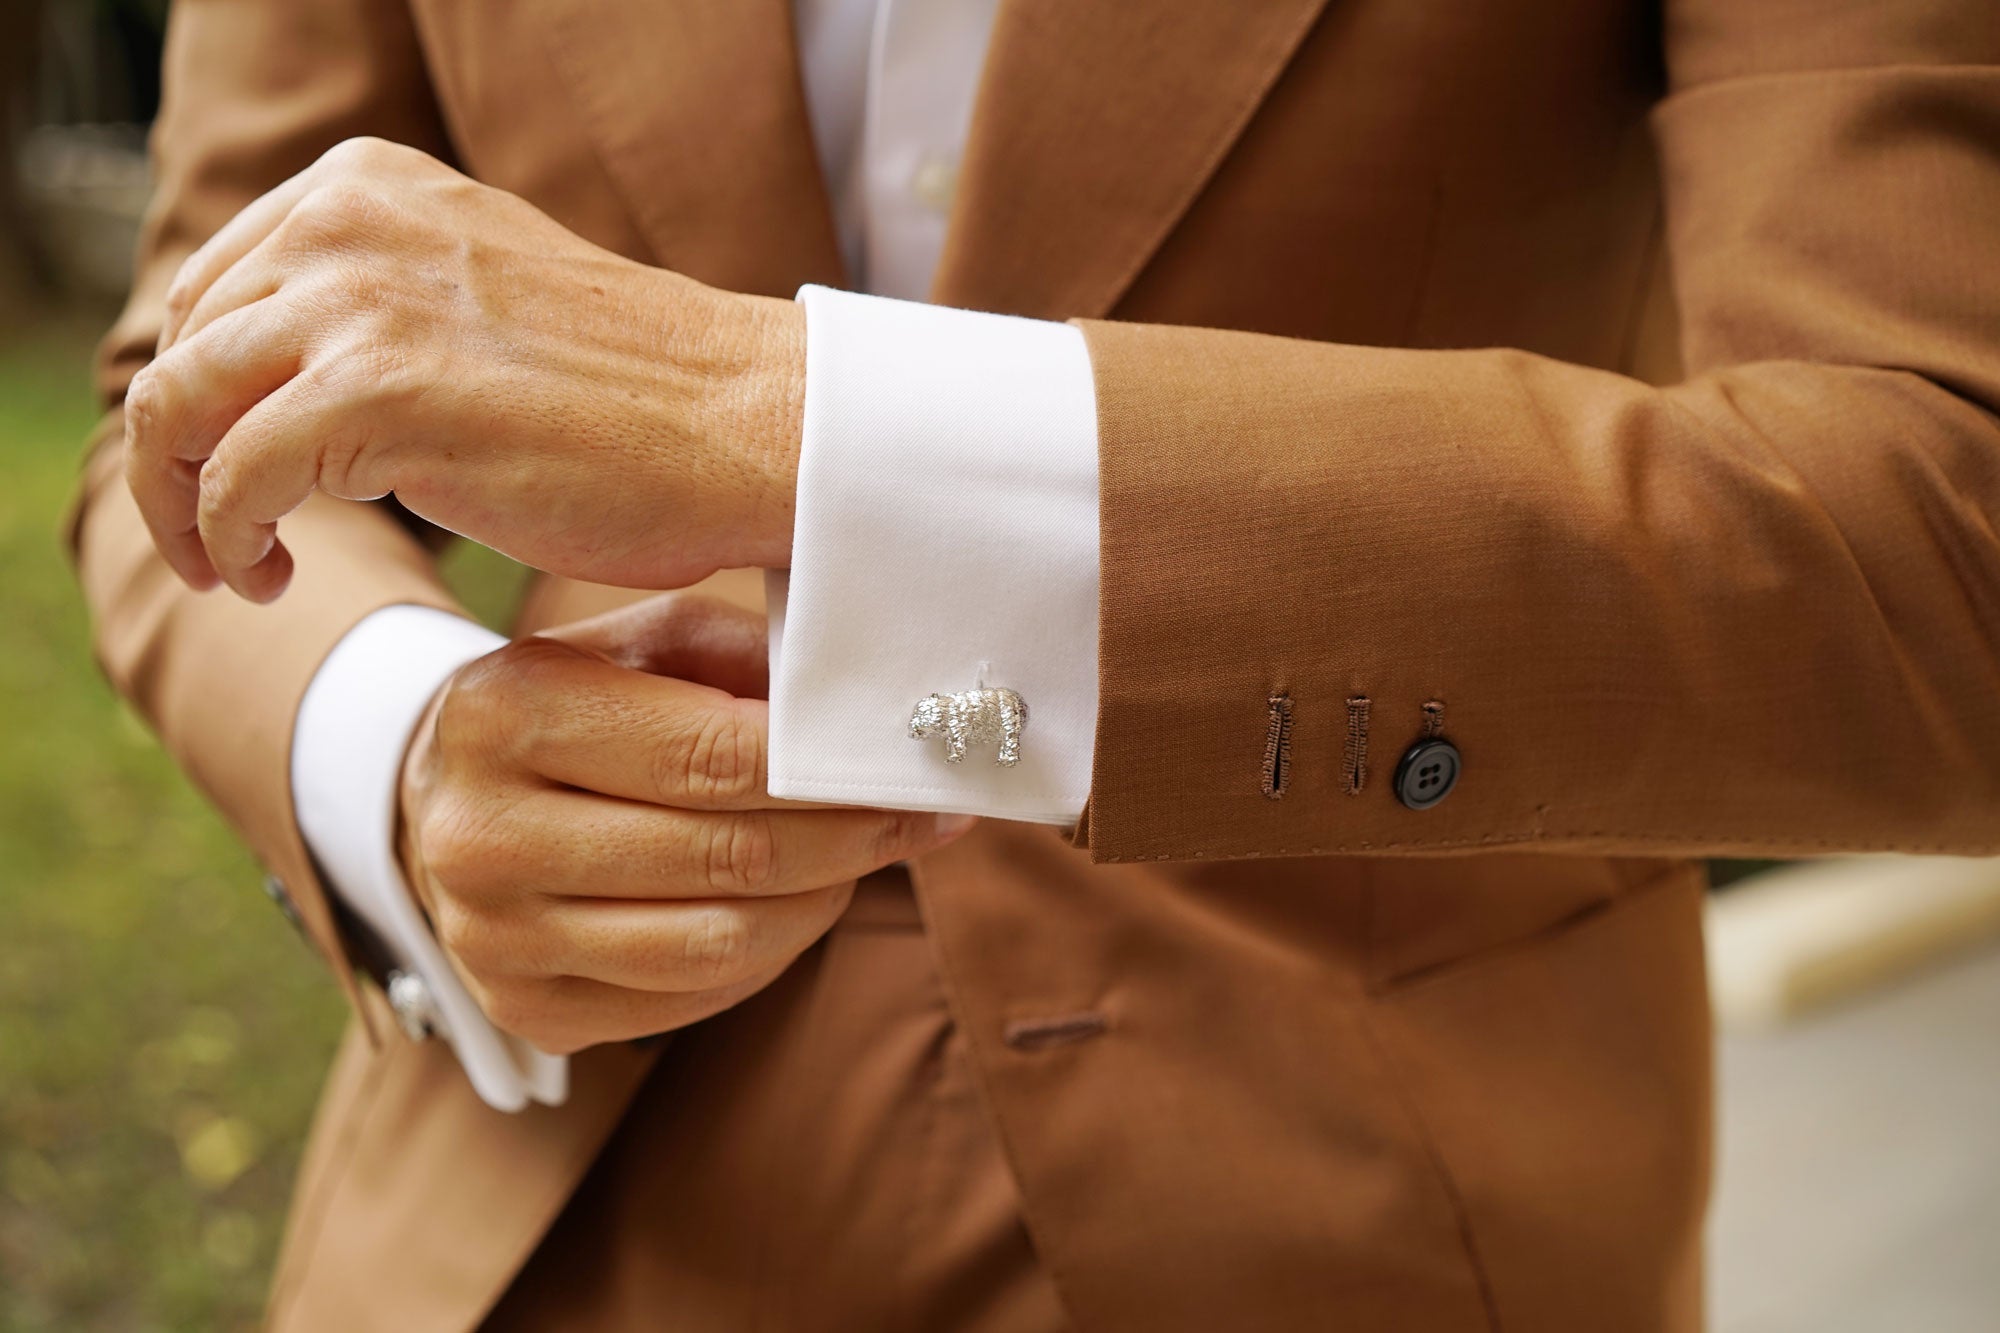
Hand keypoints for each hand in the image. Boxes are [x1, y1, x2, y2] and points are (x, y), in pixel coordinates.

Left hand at [123, 136, 804, 602]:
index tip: (234, 466)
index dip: (205, 392)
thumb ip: (392, 305)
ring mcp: (358, 303)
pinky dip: (228, 541)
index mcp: (370, 186)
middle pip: (183, 348)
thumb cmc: (649, 393)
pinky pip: (233, 481)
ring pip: (177, 408)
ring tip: (236, 568)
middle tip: (227, 538)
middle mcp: (346, 223)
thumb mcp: (486, 299)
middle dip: (179, 455)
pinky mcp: (375, 398)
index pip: (215, 288)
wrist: (752, 426)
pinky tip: (270, 579)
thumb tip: (299, 379)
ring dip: (182, 505)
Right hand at [397, 593, 970, 1054]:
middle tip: (924, 815)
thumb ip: (749, 660)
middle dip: (851, 837)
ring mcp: (495, 939)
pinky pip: (694, 996)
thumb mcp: (644, 641)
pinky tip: (797, 902)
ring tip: (865, 855)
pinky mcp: (527, 1012)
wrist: (446, 795)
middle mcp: (482, 835)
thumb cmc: (577, 697)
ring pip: (720, 943)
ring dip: (823, 900)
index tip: (912, 762)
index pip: (710, 756)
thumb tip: (874, 710)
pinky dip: (771, 951)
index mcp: (506, 713)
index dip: (830, 769)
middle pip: (725, 856)